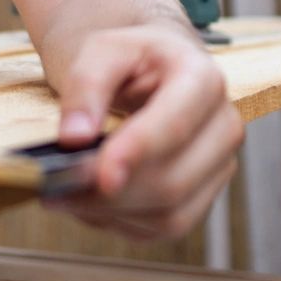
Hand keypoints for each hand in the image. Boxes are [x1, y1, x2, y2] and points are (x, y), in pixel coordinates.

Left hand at [45, 24, 242, 241]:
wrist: (151, 70)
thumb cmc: (129, 59)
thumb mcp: (100, 51)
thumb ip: (85, 86)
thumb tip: (74, 138)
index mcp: (203, 79)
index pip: (175, 125)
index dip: (137, 152)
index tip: (100, 174)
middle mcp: (222, 126)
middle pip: (172, 182)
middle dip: (111, 193)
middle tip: (57, 188)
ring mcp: (217, 167)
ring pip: (168, 215)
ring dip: (111, 213)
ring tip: (66, 195)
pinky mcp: (202, 197)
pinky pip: (162, 228)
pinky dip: (120, 222)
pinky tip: (91, 201)